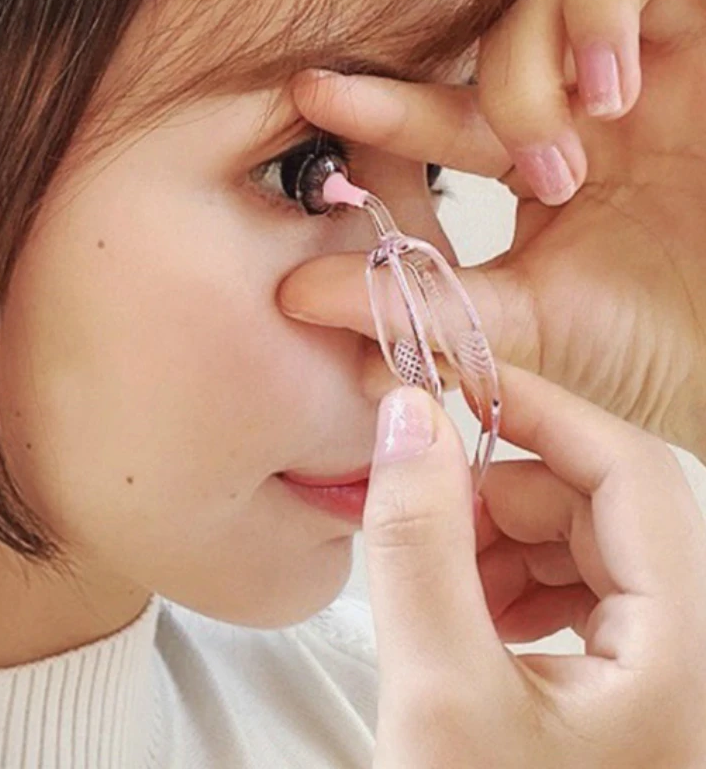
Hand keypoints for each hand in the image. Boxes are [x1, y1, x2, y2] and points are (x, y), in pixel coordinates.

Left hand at [282, 0, 705, 458]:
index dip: (379, 106)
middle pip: (497, 43)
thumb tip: (294, 294)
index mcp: (538, 160)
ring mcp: (648, 63)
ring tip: (572, 149)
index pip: (444, 115)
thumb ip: (415, 301)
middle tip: (520, 156)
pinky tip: (611, 88)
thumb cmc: (644, 348)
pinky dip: (607, 7)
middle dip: (491, 89)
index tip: (315, 98)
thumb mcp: (520, 324)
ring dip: (538, 64)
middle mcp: (586, 103)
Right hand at [366, 367, 705, 768]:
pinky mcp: (629, 687)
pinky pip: (574, 593)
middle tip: (421, 515)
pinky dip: (511, 583)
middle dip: (501, 493)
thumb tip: (406, 419)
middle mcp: (697, 648)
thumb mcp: (438, 696)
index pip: (632, 471)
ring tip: (438, 582)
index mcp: (691, 649)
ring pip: (584, 547)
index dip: (542, 413)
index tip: (457, 387)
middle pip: (603, 507)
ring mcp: (667, 670)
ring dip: (500, 539)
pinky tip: (468, 618)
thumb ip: (416, 544)